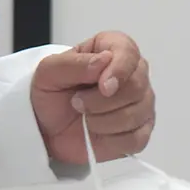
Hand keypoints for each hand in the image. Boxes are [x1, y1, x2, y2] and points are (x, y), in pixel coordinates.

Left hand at [30, 31, 153, 166]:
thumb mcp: (49, 71)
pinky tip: (96, 132)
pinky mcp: (140, 132)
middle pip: (136, 86)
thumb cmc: (52, 93)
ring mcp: (141, 104)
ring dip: (102, 121)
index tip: (103, 87)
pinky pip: (136, 139)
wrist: (48, 127)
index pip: (130, 53)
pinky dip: (111, 140)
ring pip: (136, 114)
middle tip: (77, 103)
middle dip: (101, 101)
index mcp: (114, 49)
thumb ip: (75, 63)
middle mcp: (134, 74)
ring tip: (84, 116)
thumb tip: (104, 60)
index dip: (119, 70)